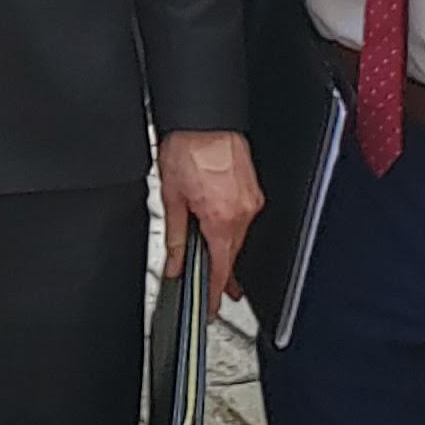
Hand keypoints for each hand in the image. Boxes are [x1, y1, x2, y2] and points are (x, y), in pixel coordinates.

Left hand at [158, 129, 260, 308]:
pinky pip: (242, 218)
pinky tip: (216, 225)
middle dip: (220, 272)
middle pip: (231, 254)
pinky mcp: (253, 189)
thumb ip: (175, 237)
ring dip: (223, 246)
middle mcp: (242, 212)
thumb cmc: (188, 148)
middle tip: (211, 291)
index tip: (212, 307)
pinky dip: (229, 226)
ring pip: (238, 236)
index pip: (221, 269)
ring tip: (209, 257)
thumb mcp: (171, 197)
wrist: (204, 117)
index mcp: (221, 219)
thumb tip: (175, 264)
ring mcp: (251, 200)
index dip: (216, 293)